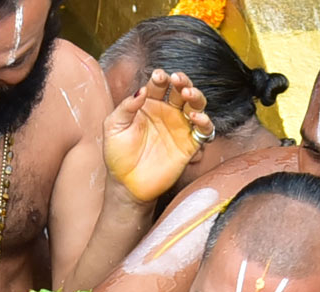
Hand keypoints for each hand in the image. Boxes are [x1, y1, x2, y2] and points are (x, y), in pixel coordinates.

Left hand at [104, 69, 212, 203]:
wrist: (126, 185)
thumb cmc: (118, 156)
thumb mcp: (113, 127)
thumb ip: (126, 107)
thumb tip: (141, 89)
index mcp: (149, 105)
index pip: (159, 85)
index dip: (161, 78)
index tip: (158, 77)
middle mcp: (167, 113)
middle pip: (181, 89)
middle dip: (182, 81)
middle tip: (178, 79)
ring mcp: (180, 128)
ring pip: (196, 104)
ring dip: (196, 96)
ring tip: (188, 94)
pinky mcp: (190, 145)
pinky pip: (204, 130)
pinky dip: (205, 121)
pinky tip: (196, 117)